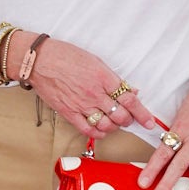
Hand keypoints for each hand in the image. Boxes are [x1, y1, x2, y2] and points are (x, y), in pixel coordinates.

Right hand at [12, 36, 150, 139]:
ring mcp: (81, 105)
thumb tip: (130, 90)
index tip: (149, 121)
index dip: (142, 113)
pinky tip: (102, 130)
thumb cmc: (65, 56)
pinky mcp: (69, 113)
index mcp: (103, 78)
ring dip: (115, 127)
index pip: (129, 100)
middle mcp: (94, 94)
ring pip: (107, 125)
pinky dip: (99, 133)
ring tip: (115, 122)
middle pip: (121, 116)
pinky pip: (88, 130)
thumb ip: (113, 78)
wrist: (39, 61)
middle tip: (129, 118)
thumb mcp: (95, 61)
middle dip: (129, 120)